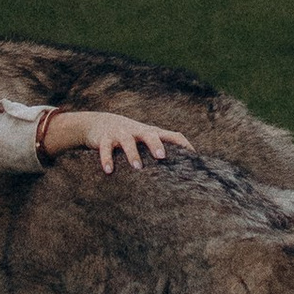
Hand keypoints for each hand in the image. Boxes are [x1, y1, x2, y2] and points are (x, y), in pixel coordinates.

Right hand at [41, 109, 189, 174]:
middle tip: (162, 157)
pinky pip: (105, 148)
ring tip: (138, 167)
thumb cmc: (131, 136)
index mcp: (151, 133)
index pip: (172, 136)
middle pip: (150, 135)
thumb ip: (162, 150)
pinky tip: (109, 171)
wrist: (100, 123)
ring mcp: (121, 134)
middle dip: (156, 145)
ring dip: (133, 154)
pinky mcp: (104, 138)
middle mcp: (138, 131)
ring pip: (127, 142)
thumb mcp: (146, 139)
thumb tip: (184, 169)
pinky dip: (107, 159)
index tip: (194, 158)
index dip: (183, 145)